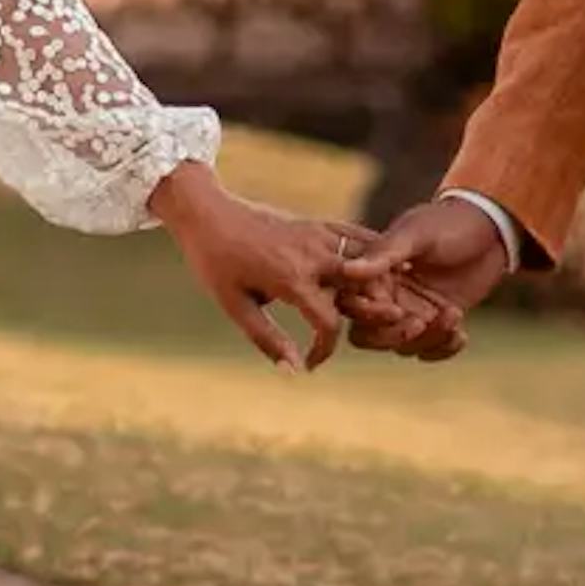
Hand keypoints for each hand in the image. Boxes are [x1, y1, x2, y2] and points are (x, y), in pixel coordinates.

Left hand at [152, 161, 363, 372]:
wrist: (208, 215)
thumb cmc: (216, 263)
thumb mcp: (235, 306)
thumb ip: (267, 339)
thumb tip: (293, 371)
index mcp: (292, 279)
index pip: (330, 324)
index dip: (324, 350)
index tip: (309, 362)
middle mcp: (312, 255)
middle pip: (366, 286)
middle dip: (371, 313)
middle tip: (358, 331)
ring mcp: (318, 235)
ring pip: (369, 259)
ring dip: (377, 284)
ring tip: (367, 307)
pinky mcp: (317, 224)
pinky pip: (357, 236)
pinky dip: (373, 254)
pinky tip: (375, 272)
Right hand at [332, 191, 509, 362]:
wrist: (492, 227)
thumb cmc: (449, 223)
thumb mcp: (417, 233)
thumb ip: (384, 254)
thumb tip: (347, 270)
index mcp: (374, 273)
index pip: (354, 306)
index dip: (369, 315)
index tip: (396, 310)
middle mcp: (388, 295)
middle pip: (371, 336)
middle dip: (395, 337)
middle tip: (421, 323)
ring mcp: (412, 311)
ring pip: (403, 346)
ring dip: (428, 339)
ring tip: (453, 315)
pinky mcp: (437, 322)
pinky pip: (429, 349)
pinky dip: (443, 349)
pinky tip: (461, 335)